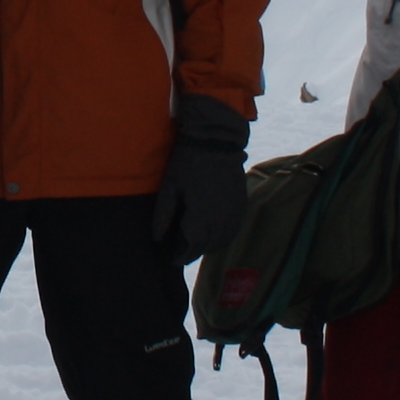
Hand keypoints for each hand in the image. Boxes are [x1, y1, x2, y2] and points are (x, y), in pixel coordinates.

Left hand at [155, 90, 252, 265]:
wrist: (215, 140)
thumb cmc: (187, 162)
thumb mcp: (169, 187)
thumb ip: (163, 215)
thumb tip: (157, 238)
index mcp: (199, 218)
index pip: (191, 248)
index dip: (181, 256)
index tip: (173, 259)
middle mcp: (219, 220)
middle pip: (207, 246)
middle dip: (194, 251)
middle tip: (182, 251)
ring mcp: (234, 212)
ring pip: (223, 240)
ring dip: (210, 245)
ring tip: (197, 244)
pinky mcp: (242, 203)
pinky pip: (234, 228)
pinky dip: (224, 235)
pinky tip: (215, 232)